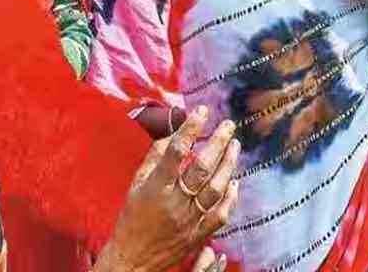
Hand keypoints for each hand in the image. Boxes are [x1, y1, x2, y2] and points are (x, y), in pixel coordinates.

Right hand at [93, 106, 240, 271]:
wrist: (133, 259)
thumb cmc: (132, 218)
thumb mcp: (136, 184)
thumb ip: (156, 156)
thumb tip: (173, 129)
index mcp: (156, 188)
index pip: (176, 153)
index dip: (190, 129)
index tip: (202, 111)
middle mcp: (174, 203)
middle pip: (202, 168)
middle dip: (218, 143)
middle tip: (229, 125)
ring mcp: (189, 220)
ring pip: (215, 189)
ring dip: (228, 164)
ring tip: (235, 145)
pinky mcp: (198, 234)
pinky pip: (220, 213)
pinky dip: (230, 196)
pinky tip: (234, 181)